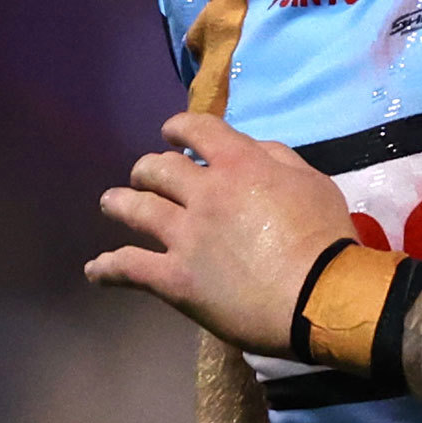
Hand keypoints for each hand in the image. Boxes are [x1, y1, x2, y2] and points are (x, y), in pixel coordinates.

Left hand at [86, 112, 356, 355]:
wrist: (318, 294)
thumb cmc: (325, 237)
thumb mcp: (313, 181)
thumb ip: (278, 158)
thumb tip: (251, 149)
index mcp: (239, 164)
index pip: (196, 130)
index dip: (178, 128)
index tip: (170, 134)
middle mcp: (204, 193)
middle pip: (159, 169)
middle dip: (148, 168)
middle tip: (145, 176)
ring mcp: (184, 236)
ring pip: (135, 209)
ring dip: (118, 203)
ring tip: (110, 203)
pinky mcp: (174, 278)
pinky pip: (130, 268)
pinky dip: (108, 268)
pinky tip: (96, 270)